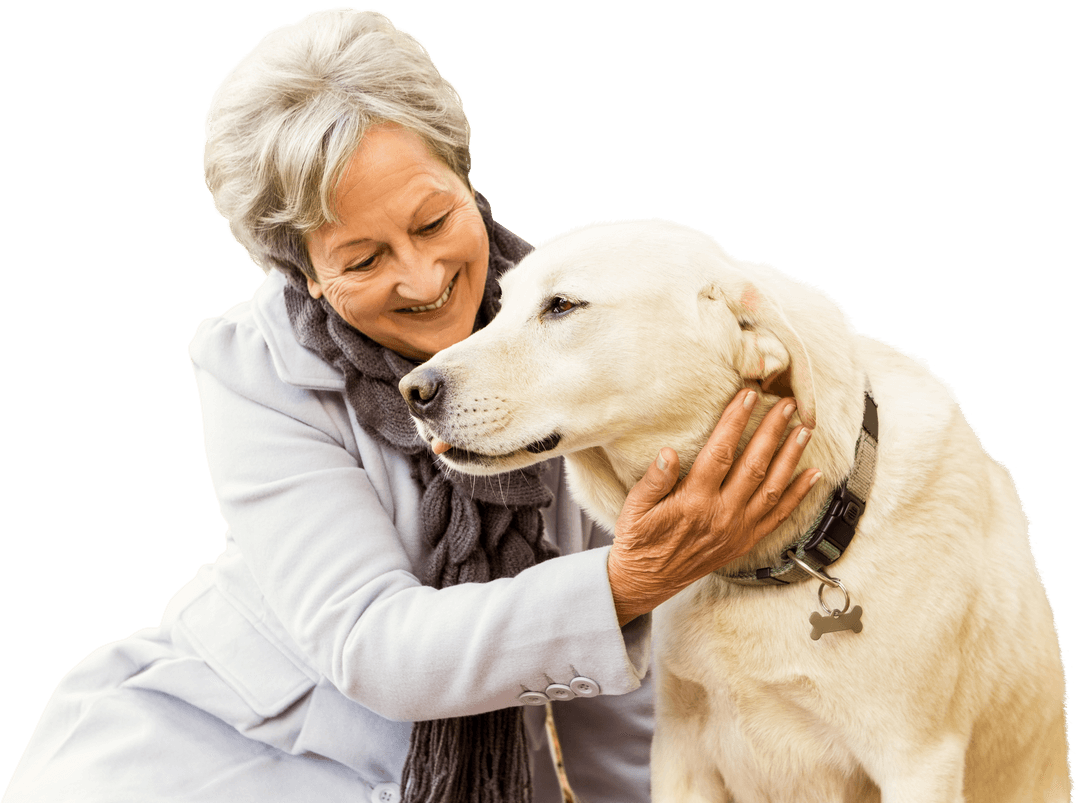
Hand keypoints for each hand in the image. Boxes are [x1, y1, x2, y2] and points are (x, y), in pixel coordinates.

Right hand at [608, 390, 819, 625]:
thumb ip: (653, 480)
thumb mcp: (635, 508)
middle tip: (787, 404)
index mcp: (694, 501)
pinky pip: (778, 516)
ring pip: (772, 488)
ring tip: (804, 430)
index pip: (720, 453)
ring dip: (791, 457)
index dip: (735, 422)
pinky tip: (813, 475)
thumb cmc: (639, 540)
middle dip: (772, 431)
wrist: (646, 581)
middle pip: (754, 465)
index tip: (748, 397)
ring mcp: (737, 530)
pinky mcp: (745, 541)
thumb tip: (668, 452)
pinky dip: (798, 494)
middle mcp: (721, 515)